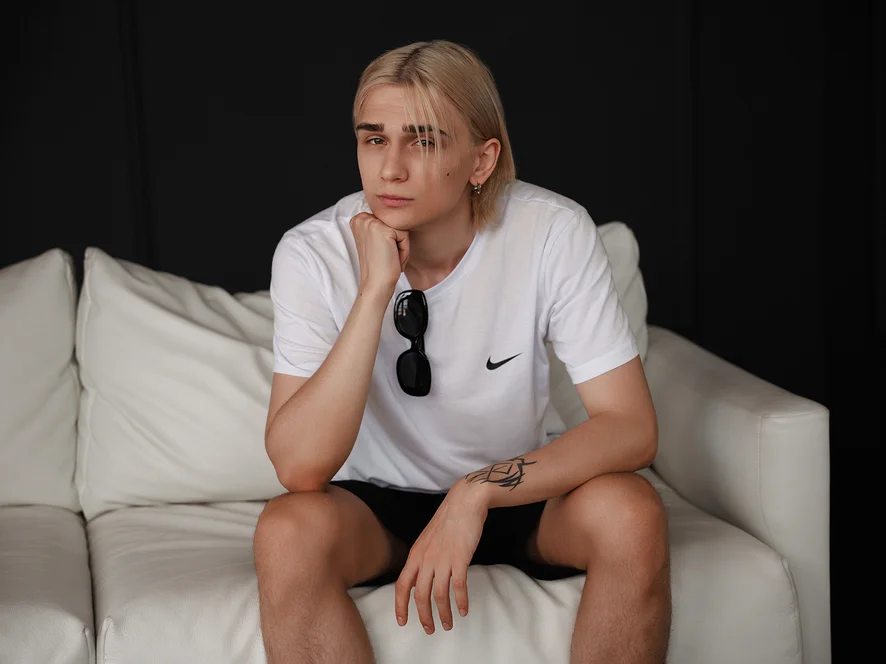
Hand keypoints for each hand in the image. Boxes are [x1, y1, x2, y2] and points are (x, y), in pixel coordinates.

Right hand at [349, 212, 409, 297]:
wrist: (375, 284)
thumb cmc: (377, 266)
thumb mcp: (374, 240)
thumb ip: (380, 225)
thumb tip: (396, 213)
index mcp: (358, 219)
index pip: (387, 221)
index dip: (389, 239)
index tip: (381, 252)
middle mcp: (362, 218)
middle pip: (394, 223)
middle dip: (396, 242)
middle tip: (386, 257)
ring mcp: (372, 223)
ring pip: (401, 229)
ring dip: (401, 247)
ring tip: (389, 259)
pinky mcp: (384, 230)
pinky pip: (405, 236)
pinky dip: (404, 251)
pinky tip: (393, 260)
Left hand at [395, 481, 487, 633]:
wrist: (464, 502)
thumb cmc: (448, 521)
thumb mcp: (427, 540)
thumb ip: (422, 560)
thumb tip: (419, 582)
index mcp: (416, 555)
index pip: (402, 585)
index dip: (400, 605)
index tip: (402, 621)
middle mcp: (426, 559)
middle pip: (420, 596)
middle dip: (424, 616)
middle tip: (430, 629)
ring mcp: (443, 559)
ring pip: (439, 595)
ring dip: (444, 613)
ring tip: (449, 624)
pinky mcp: (460, 558)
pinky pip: (459, 587)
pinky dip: (461, 601)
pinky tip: (464, 610)